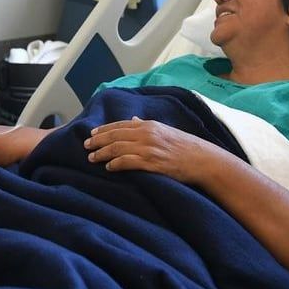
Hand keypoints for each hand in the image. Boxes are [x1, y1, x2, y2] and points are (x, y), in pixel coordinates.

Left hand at [83, 117, 224, 183]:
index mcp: (149, 125)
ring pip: (117, 149)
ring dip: (102, 153)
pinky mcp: (151, 163)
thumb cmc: (184, 146)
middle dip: (98, 141)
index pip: (119, 125)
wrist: (202, 160)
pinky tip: (108, 167)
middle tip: (86, 146)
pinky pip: (127, 162)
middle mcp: (146, 134)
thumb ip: (146, 125)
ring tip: (92, 158)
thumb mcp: (165, 130)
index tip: (91, 134)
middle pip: (115, 136)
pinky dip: (115, 164)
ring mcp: (148, 148)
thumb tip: (133, 120)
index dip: (103, 130)